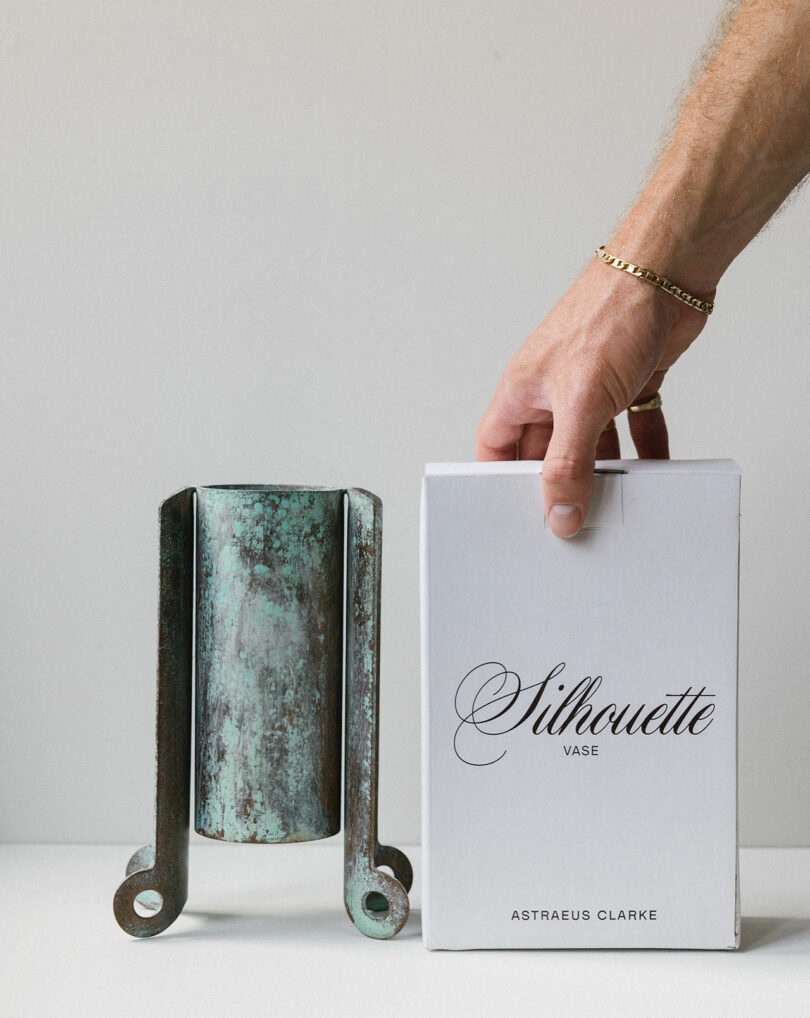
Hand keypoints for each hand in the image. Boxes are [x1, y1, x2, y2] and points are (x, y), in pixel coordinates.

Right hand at [475, 259, 712, 536]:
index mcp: (523, 392)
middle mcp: (553, 391)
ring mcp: (591, 387)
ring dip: (606, 470)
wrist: (667, 272)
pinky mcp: (629, 382)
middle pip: (547, 452)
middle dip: (560, 482)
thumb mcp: (581, 404)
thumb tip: (560, 512)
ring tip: (617, 498)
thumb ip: (569, 464)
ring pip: (591, 444)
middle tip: (573, 516)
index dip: (499, 479)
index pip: (495, 446)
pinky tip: (656, 468)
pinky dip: (644, 448)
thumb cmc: (609, 313)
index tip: (513, 514)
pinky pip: (633, 427)